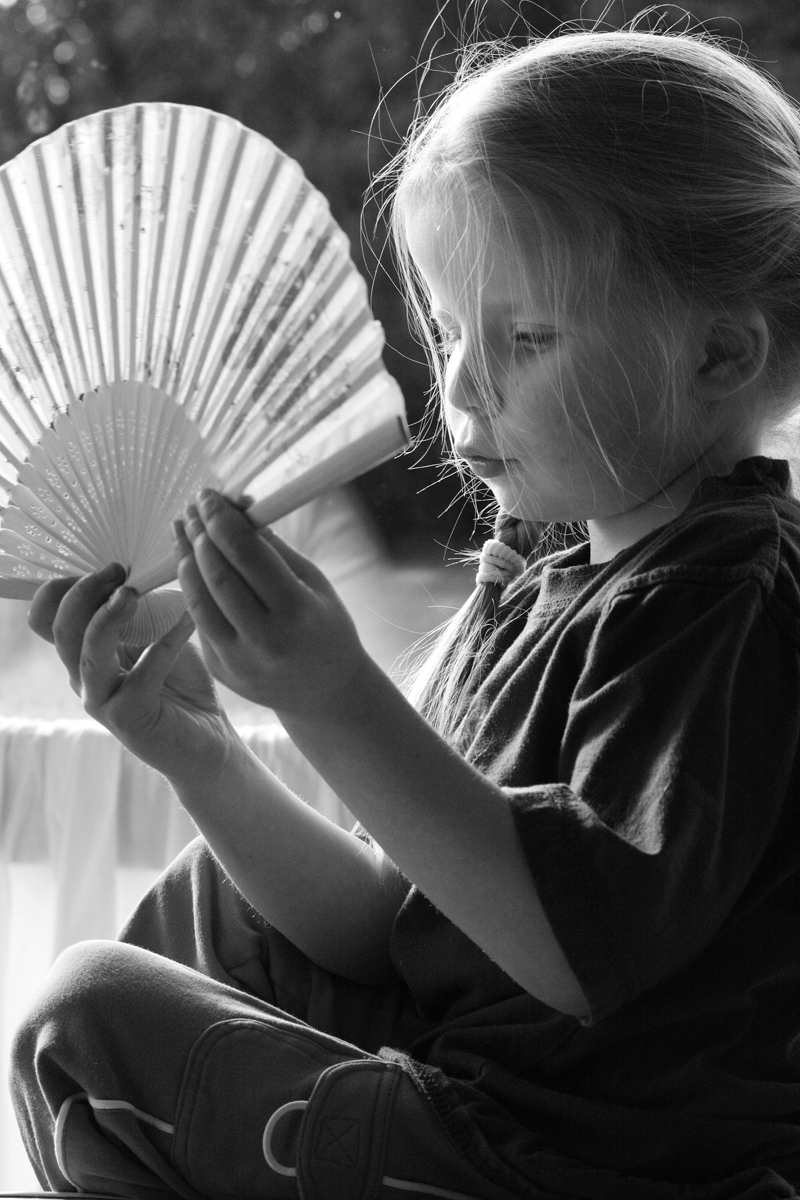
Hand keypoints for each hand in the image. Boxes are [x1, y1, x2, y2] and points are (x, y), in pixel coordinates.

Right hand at [28, 564, 242, 789]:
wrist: (209, 740)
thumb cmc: (182, 684)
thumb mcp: (158, 635)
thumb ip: (141, 609)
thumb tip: (138, 567)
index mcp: (85, 651)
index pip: (47, 616)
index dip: (64, 586)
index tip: (107, 565)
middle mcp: (84, 675)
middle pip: (61, 627)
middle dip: (85, 591)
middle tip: (119, 571)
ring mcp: (101, 700)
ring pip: (87, 651)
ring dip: (108, 617)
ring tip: (133, 593)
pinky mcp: (128, 718)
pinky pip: (141, 673)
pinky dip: (167, 641)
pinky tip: (189, 619)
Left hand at [174, 489, 368, 714]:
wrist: (326, 693)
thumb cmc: (326, 627)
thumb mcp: (315, 584)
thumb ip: (275, 550)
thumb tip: (237, 509)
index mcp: (297, 613)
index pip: (247, 556)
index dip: (222, 520)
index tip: (209, 495)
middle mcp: (265, 640)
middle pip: (217, 577)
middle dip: (199, 535)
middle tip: (192, 507)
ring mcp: (238, 660)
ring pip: (197, 600)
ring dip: (185, 559)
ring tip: (183, 529)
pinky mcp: (221, 669)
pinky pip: (199, 620)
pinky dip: (192, 587)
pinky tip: (190, 562)